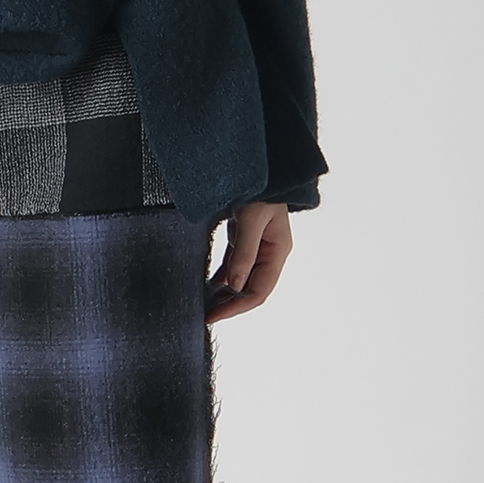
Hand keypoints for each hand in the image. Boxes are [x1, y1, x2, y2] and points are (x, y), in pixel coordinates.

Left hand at [205, 199, 291, 321]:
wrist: (262, 166)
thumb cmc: (261, 189)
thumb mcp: (251, 219)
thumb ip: (243, 253)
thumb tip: (234, 286)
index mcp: (277, 252)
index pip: (259, 291)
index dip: (237, 307)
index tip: (215, 315)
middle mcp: (270, 254)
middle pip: (251, 289)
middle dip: (230, 304)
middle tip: (206, 315)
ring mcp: (258, 247)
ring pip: (242, 279)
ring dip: (226, 294)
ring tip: (206, 305)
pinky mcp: (246, 239)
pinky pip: (235, 264)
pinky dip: (223, 277)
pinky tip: (211, 285)